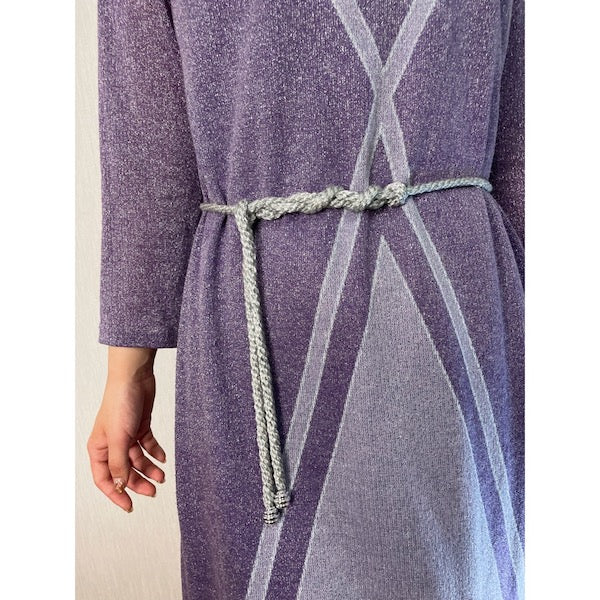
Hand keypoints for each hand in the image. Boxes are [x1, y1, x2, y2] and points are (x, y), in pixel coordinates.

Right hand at [87, 347, 165, 512]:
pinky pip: (147, 445)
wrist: (134, 377)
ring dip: (149, 469)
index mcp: (98, 448)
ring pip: (137, 459)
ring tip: (162, 476)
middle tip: (154, 491)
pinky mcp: (140, 425)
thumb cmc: (120, 404)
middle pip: (124, 471)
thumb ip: (119, 463)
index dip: (116, 494)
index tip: (130, 506)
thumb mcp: (119, 438)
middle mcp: (111, 444)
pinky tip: (163, 458)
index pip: (104, 479)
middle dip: (138, 482)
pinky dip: (155, 453)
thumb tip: (120, 485)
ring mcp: (126, 435)